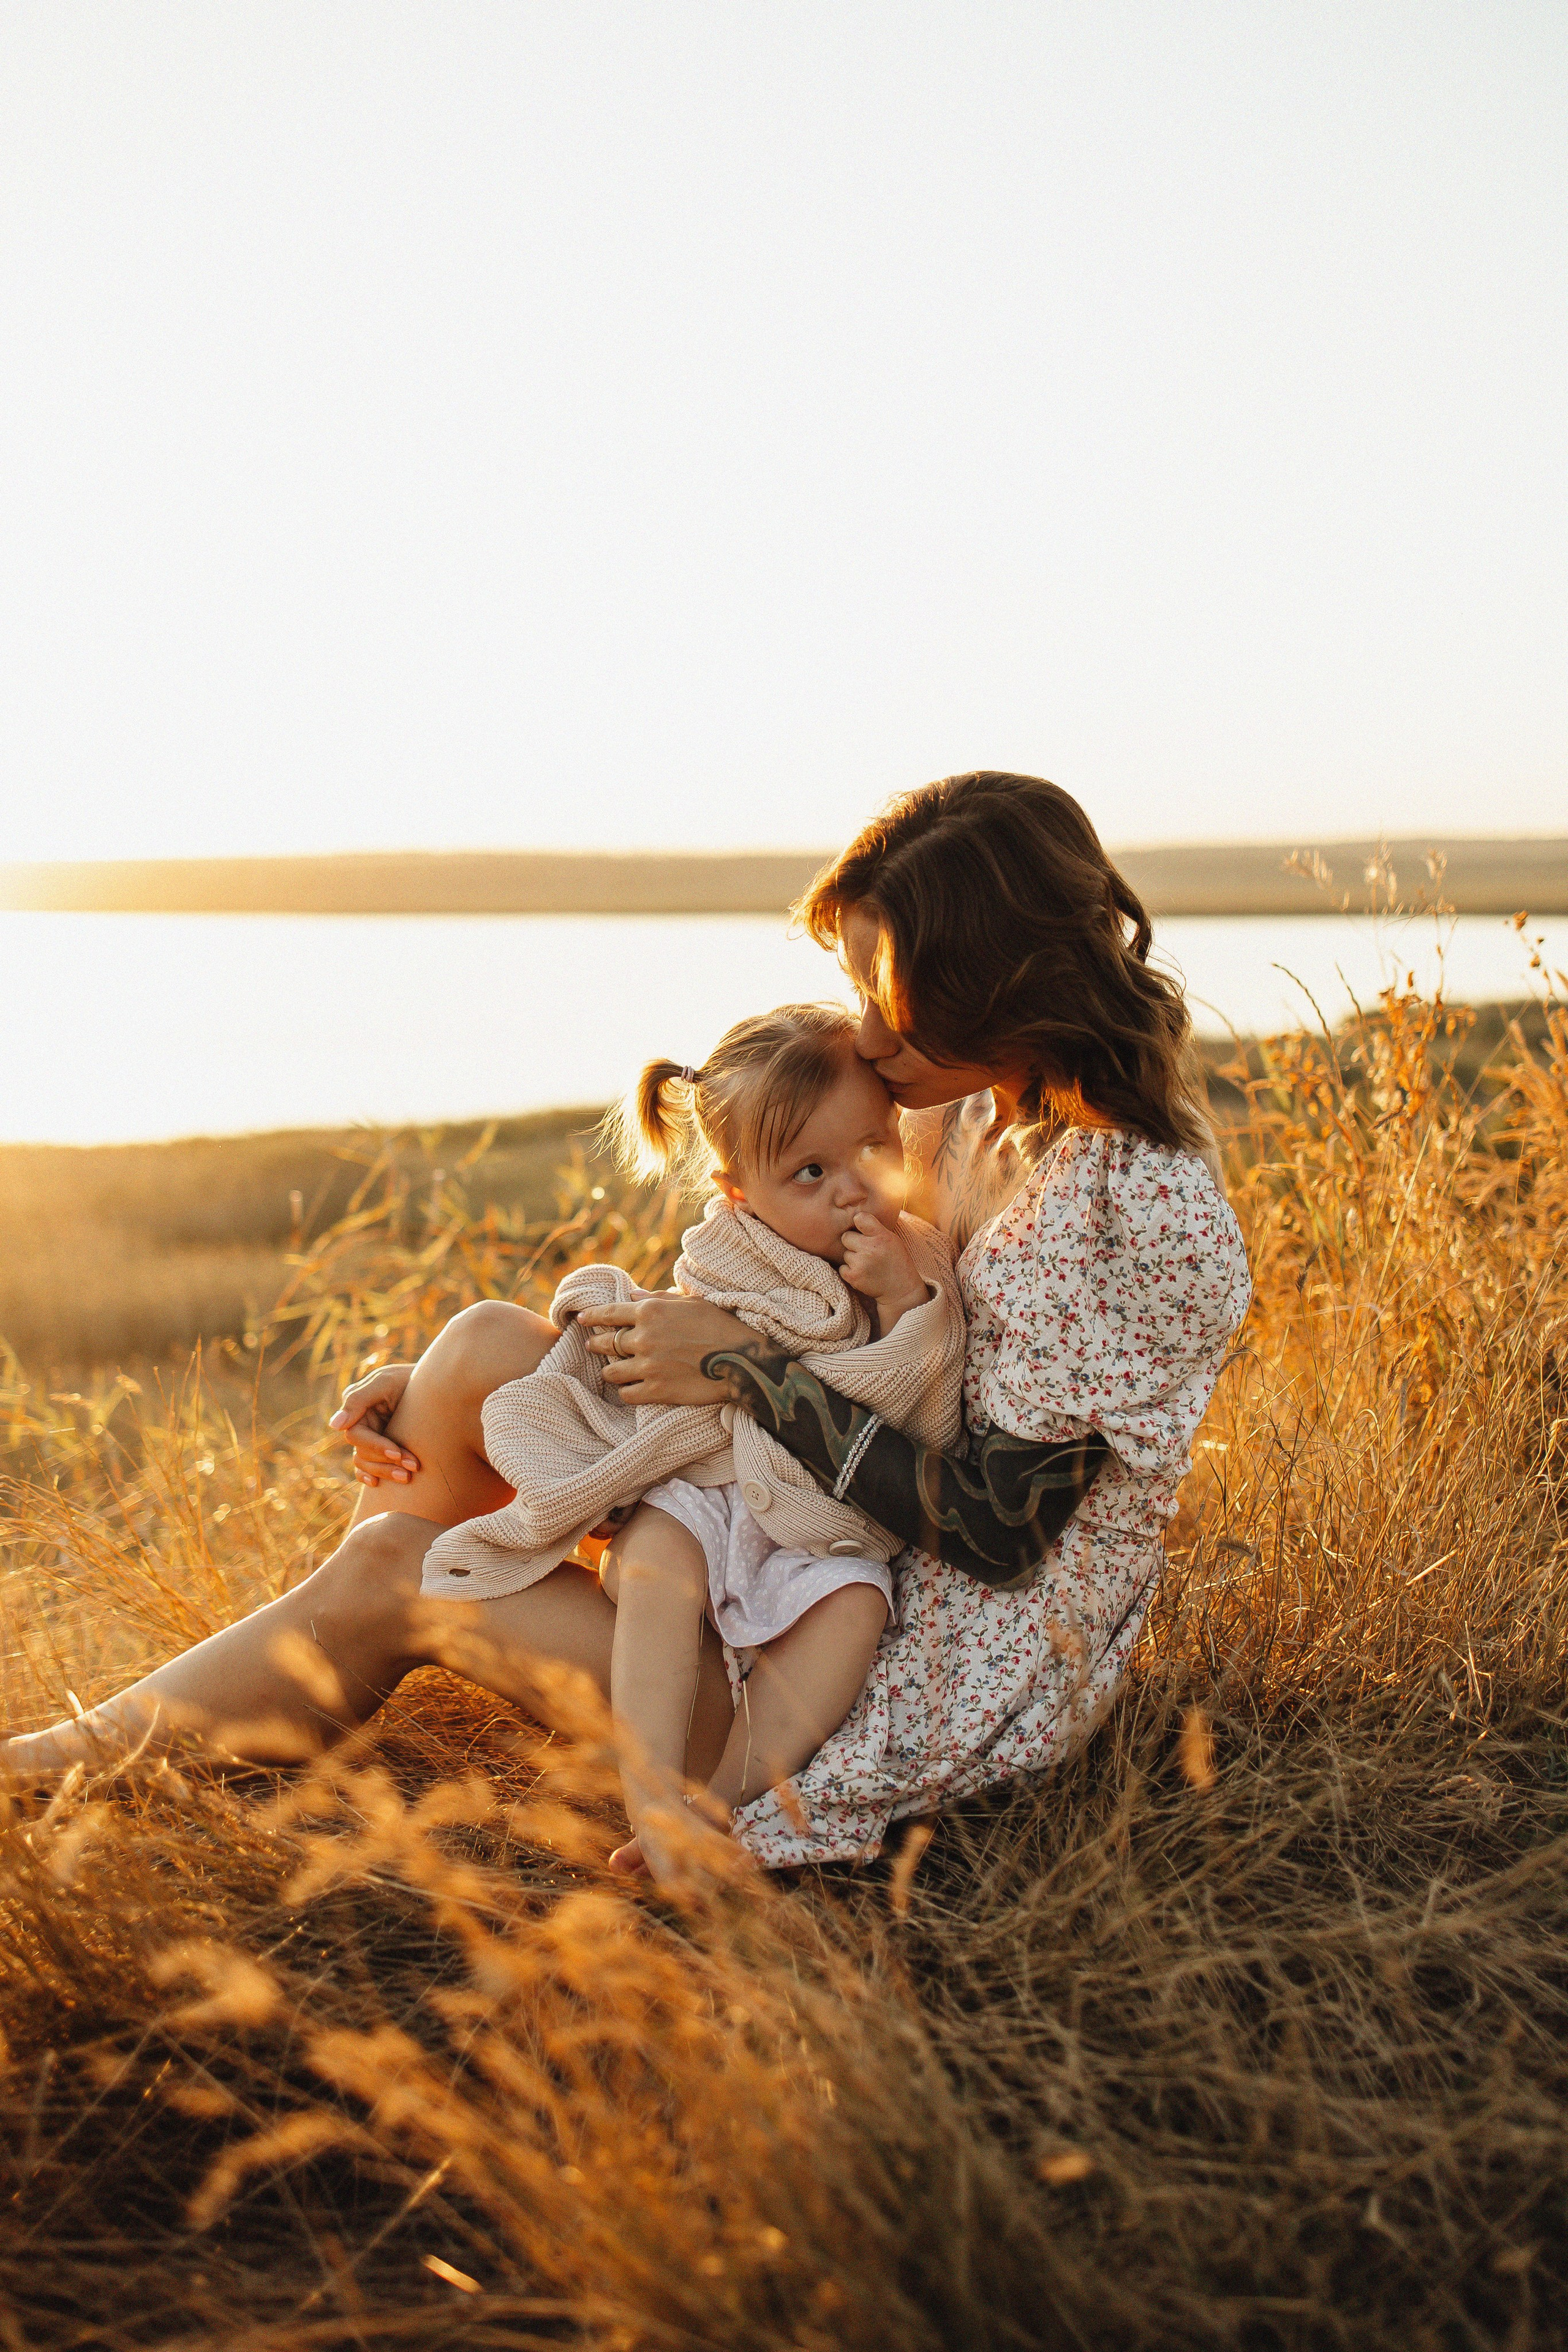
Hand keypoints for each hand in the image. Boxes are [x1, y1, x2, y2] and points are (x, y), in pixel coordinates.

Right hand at [328, 1364, 420, 1485]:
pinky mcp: (381, 1447)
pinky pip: (367, 1467)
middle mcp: (360, 1423)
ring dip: (385, 1472)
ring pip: (366, 1463)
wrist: (436, 1384)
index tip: (397, 1453)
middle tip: (413, 1466)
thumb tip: (334, 1426)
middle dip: (386, 1462)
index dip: (376, 1447)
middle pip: (362, 1453)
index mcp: (356, 1407)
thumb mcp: (385, 1382)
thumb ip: (358, 1399)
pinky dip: (370, 1476)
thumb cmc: (409, 1378)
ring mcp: (370, 1436)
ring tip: (408, 1477)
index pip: (356, 1436)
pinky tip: (378, 1484)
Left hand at [577, 1294, 760, 1405]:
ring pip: (612, 1371)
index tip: (581, 1319)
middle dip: (597, 1344)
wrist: (742, 1360)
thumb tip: (632, 1294)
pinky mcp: (657, 1390)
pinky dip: (626, 1391)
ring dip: (612, 1370)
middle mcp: (644, 1337)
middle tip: (592, 1346)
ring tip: (614, 1370)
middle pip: (606, 1343)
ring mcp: (648, 1366)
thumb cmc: (720, 1325)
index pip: (609, 1313)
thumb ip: (658, 1297)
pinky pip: (626, 1393)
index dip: (592, 1316)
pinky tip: (630, 1389)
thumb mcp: (691, 1302)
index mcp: (651, 1311)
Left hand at [839, 1212, 925, 1318]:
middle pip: (846, 1237)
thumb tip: (855, 1216)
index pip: (860, 1218)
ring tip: (868, 1264)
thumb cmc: (896, 1261)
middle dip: (853, 1243)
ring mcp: (860, 1263)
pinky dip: (850, 1271)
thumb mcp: (892, 1240)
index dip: (858, 1222)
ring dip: (853, 1258)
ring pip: (845, 1253)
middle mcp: (870, 1248)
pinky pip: (842, 1267)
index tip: (862, 1229)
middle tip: (866, 1251)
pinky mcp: (853, 1276)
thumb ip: (875, 1228)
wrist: (901, 1289)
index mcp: (882, 1236)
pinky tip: (863, 1273)